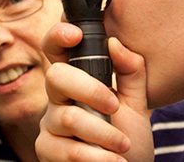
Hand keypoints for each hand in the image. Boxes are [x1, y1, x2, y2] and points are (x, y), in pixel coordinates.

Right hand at [36, 24, 153, 161]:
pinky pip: (68, 149)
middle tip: (114, 108)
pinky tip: (113, 161)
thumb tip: (115, 42)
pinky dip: (98, 157)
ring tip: (123, 146)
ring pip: (69, 117)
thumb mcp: (137, 105)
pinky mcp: (46, 151)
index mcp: (76, 81)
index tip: (76, 35)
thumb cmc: (128, 141)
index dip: (58, 35)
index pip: (57, 50)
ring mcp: (49, 125)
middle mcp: (57, 99)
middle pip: (56, 76)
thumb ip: (131, 72)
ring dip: (105, 134)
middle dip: (91, 90)